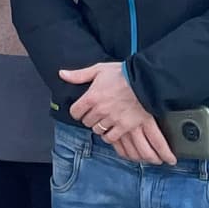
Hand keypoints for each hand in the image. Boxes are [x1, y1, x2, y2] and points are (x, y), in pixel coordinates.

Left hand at [61, 61, 175, 164]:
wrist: (146, 81)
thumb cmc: (122, 74)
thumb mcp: (99, 70)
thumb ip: (79, 75)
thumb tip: (62, 74)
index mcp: (91, 97)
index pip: (75, 112)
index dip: (77, 112)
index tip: (82, 110)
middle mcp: (100, 110)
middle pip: (86, 122)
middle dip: (89, 118)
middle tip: (96, 113)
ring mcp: (112, 119)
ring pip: (97, 130)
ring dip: (99, 126)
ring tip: (105, 120)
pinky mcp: (124, 126)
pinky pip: (110, 137)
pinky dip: (109, 135)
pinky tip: (112, 129)